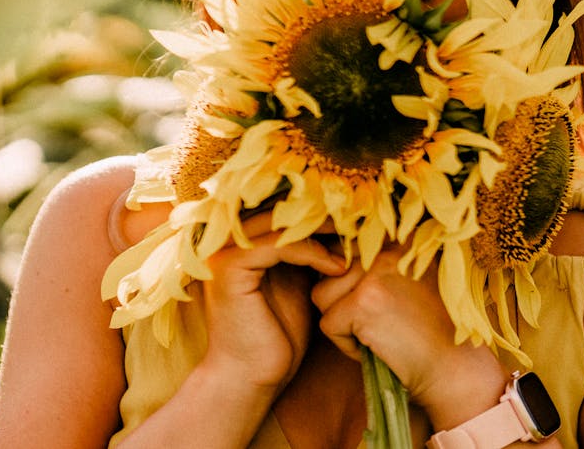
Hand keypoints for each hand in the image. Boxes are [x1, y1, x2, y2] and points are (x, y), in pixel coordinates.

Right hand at [199, 213, 346, 392]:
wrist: (253, 376)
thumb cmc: (278, 333)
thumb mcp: (298, 280)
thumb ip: (306, 249)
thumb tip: (342, 220)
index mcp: (239, 240)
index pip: (283, 207)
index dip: (321, 208)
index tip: (359, 217)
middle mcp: (224, 240)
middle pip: (281, 208)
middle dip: (325, 213)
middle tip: (361, 222)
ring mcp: (222, 252)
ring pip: (281, 223)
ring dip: (323, 231)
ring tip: (355, 243)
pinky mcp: (229, 268)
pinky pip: (279, 245)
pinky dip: (312, 252)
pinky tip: (336, 267)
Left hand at [311, 246, 506, 428]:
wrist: (453, 366)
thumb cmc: (430, 330)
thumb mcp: (411, 281)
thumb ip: (379, 265)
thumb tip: (332, 260)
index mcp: (400, 240)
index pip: (346, 250)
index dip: (353, 285)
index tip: (382, 305)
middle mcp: (387, 248)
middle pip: (331, 273)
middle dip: (345, 304)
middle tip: (382, 323)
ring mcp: (374, 272)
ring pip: (322, 295)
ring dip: (342, 323)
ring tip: (378, 333)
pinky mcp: (363, 301)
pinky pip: (328, 324)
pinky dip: (346, 346)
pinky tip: (378, 347)